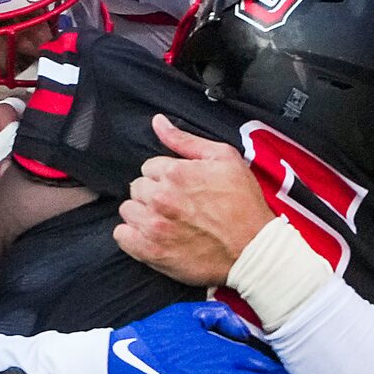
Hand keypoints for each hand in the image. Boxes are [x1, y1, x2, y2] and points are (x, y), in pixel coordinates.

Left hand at [117, 115, 277, 287]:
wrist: (252, 249)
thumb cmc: (243, 203)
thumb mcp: (224, 159)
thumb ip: (185, 140)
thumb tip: (158, 122)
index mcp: (175, 173)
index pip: (149, 167)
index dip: (165, 176)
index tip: (181, 188)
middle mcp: (160, 198)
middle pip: (138, 187)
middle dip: (153, 193)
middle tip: (175, 205)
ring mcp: (153, 226)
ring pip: (128, 210)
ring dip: (142, 213)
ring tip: (165, 220)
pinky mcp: (150, 252)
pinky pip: (121, 236)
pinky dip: (132, 235)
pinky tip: (151, 235)